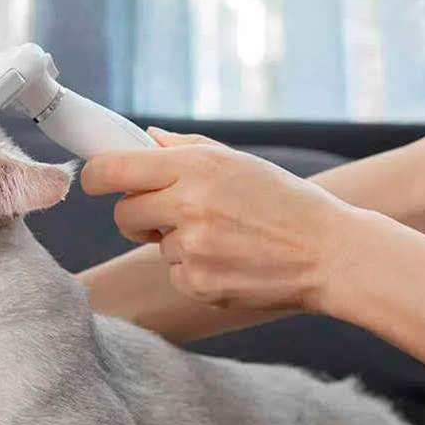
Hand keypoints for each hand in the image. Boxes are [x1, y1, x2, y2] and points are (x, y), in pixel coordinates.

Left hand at [81, 128, 352, 311]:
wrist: (329, 254)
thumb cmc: (287, 203)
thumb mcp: (240, 162)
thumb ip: (187, 149)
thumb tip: (145, 139)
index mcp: (196, 167)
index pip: (114, 169)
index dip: (95, 176)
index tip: (95, 182)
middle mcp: (189, 206)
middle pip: (123, 214)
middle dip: (136, 216)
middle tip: (165, 216)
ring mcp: (193, 249)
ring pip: (157, 247)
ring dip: (178, 244)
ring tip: (226, 240)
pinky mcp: (199, 285)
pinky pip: (177, 274)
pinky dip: (196, 271)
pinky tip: (232, 263)